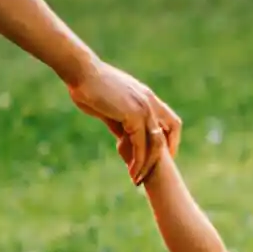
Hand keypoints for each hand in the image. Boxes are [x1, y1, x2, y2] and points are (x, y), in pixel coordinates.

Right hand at [65, 56, 179, 181]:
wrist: (81, 72)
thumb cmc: (89, 86)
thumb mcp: (110, 107)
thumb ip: (121, 122)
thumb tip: (123, 138)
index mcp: (147, 97)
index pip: (170, 121)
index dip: (171, 140)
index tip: (162, 157)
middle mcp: (150, 102)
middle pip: (170, 132)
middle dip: (163, 156)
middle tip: (151, 173)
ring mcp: (144, 107)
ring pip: (156, 143)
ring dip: (148, 164)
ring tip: (137, 179)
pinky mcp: (133, 115)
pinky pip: (141, 144)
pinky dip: (137, 160)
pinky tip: (130, 170)